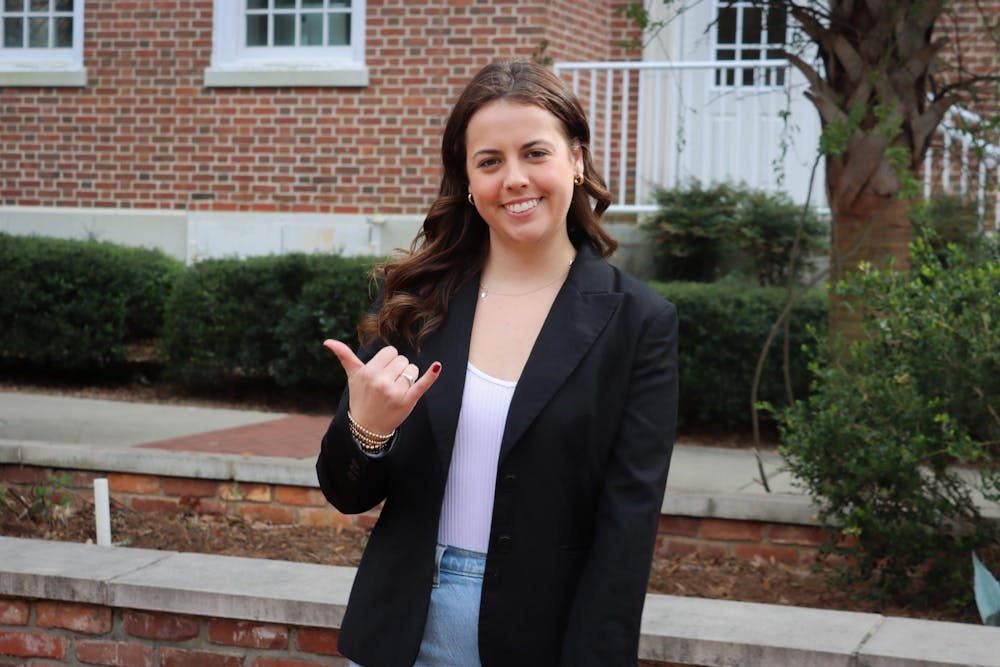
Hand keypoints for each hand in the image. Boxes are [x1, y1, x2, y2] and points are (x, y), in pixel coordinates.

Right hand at [323, 339, 441, 434]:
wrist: (367, 427)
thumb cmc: (361, 398)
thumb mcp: (352, 377)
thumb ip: (344, 356)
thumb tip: (327, 341)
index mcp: (368, 372)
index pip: (391, 352)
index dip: (388, 361)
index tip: (382, 372)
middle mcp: (381, 381)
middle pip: (402, 360)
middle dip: (398, 369)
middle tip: (388, 384)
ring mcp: (395, 392)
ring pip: (412, 370)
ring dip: (408, 377)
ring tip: (396, 390)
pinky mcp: (408, 401)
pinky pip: (422, 384)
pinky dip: (431, 376)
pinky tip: (437, 366)